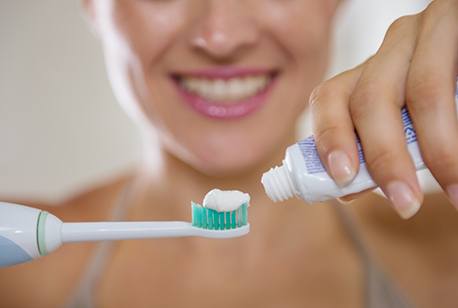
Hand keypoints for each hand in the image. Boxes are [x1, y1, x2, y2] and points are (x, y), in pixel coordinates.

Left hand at [310, 0, 457, 218]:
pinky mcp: (457, 24)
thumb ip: (378, 148)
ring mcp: (427, 30)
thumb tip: (347, 189)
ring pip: (420, 89)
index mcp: (369, 71)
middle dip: (385, 157)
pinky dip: (456, 130)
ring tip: (454, 190)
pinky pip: (453, 80)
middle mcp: (392, 48)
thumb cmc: (442, 105)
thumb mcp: (408, 121)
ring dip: (437, 149)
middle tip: (404, 202)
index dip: (330, 138)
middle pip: (370, 98)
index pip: (330, 97)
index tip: (343, 179)